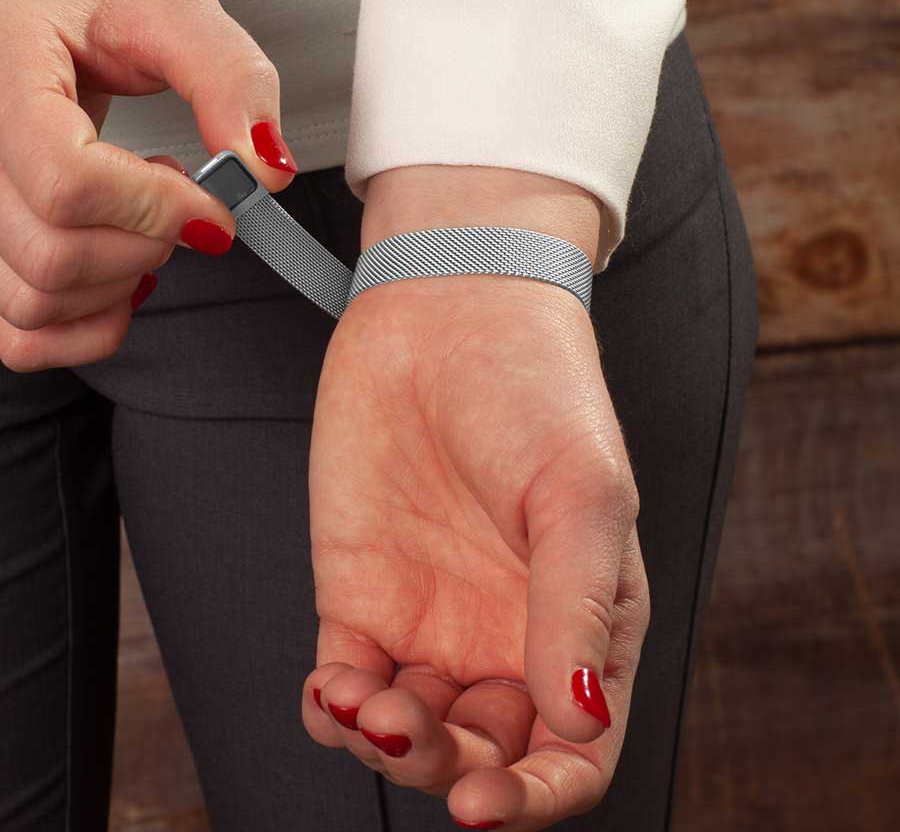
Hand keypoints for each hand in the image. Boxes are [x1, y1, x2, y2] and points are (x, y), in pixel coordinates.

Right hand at [0, 0, 296, 371]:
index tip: (214, 205)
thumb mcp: (175, 10)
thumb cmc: (94, 3)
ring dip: (121, 282)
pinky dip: (86, 326)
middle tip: (182, 203)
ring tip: (144, 222)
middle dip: (148, 245)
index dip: (157, 209)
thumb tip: (265, 171)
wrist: (43, 7)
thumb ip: (230, 83)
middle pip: (53, 255)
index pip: (66, 181)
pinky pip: (20, 336)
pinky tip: (120, 276)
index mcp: (2, 72)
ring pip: (36, 300)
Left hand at [303, 166, 648, 831]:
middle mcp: (509, 635)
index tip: (487, 804)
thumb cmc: (537, 389)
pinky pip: (345, 683)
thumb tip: (579, 722)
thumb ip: (578, 608)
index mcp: (581, 623)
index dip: (538, 798)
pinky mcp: (362, 594)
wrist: (446, 314)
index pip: (574, 749)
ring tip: (361, 701)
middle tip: (407, 733)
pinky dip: (331, 708)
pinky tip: (330, 686)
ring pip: (409, 732)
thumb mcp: (580, 492)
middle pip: (484, 755)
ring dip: (381, 746)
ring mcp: (432, 619)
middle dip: (444, 772)